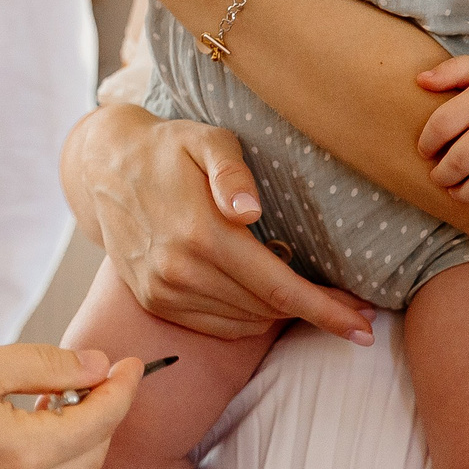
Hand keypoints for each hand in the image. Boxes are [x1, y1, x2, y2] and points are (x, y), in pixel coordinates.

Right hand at [0, 343, 140, 468]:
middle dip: (100, 417)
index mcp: (25, 454)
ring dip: (77, 450)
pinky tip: (24, 444)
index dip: (122, 389)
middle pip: (93, 458)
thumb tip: (98, 367)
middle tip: (85, 380)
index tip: (132, 365)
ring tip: (50, 410)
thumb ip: (48, 366)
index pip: (101, 421)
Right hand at [62, 103, 374, 343]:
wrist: (103, 169)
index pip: (278, 289)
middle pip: (268, 310)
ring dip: (281, 316)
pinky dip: (247, 318)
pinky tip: (261, 297)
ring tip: (307, 296)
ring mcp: (163, 291)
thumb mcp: (207, 140)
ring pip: (244, 322)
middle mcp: (179, 270)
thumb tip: (248, 212)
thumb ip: (233, 173)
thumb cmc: (168, 149)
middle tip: (352, 304)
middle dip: (317, 312)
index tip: (364, 327)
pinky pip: (216, 326)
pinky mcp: (154, 300)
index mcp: (201, 234)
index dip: (326, 311)